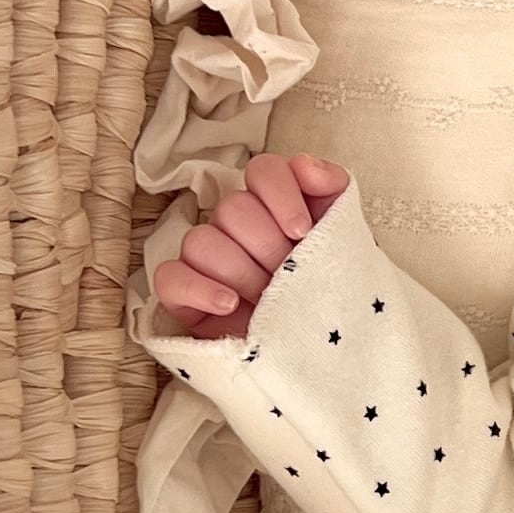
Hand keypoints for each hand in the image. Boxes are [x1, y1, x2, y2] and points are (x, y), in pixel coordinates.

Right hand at [155, 153, 350, 337]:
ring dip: (242, 273)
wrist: (323, 347)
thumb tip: (304, 165)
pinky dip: (199, 289)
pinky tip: (230, 304)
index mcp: (271, 205)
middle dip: (268, 246)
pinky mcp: (184, 294)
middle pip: (232, 208)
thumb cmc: (329, 289)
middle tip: (289, 275)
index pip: (263, 171)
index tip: (303, 233)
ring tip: (267, 299)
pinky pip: (169, 277)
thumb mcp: (344, 236)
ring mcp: (206, 259)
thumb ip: (333, 189)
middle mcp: (234, 226)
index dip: (281, 196)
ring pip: (201, 241)